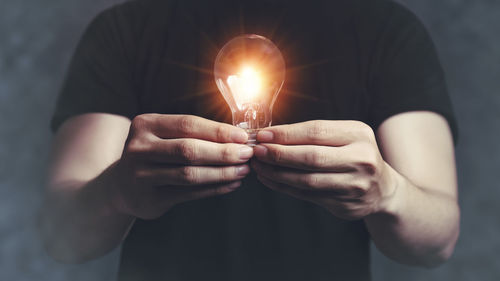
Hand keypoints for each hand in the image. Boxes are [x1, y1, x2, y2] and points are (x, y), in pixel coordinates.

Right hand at [111, 114, 253, 219]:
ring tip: (243, 171)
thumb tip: (237, 137)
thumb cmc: (154, 154)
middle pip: (189, 149)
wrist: (121, 186)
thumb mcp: (163, 136)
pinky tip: (231, 184)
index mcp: (146, 125)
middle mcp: (140, 148)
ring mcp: (142, 175)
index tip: (242, 136)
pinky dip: (214, 189)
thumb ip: (193, 134)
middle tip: (247, 154)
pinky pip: (189, 193)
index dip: (218, 131)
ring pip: (190, 174)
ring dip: (222, 173)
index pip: (187, 124)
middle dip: (223, 152)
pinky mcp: (150, 198)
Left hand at [251, 120, 396, 219]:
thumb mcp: (344, 136)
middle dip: (279, 154)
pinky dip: (284, 187)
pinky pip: (307, 195)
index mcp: (358, 135)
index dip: (286, 134)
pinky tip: (270, 179)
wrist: (382, 188)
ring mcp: (354, 185)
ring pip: (307, 180)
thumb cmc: (355, 155)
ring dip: (277, 173)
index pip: (316, 132)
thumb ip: (314, 134)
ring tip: (259, 166)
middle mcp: (360, 159)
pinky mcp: (345, 205)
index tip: (263, 135)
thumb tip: (271, 135)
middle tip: (257, 151)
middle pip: (312, 157)